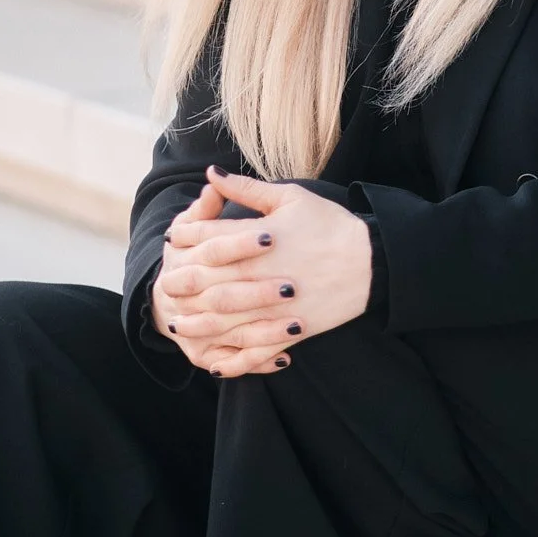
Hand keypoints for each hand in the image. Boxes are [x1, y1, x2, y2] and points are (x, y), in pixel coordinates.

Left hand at [152, 168, 372, 379]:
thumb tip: (211, 173)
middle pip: (207, 282)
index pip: (207, 238)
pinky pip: (255, 349)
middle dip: (181, 286)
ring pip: (224, 320)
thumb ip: (246, 188)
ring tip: (177, 325)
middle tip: (164, 289)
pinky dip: (234, 359)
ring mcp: (274, 306)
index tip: (173, 240)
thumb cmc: (330, 225)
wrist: (373, 261)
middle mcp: (260, 274)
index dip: (185, 238)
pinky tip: (216, 363)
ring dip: (196, 324)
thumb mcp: (290, 197)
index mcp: (258, 239)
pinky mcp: (290, 330)